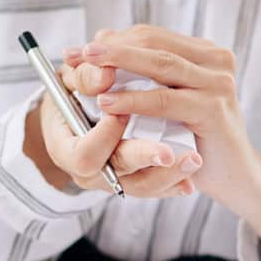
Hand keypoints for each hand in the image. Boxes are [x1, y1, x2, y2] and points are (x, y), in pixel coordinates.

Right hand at [22, 57, 202, 198]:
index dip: (104, 136)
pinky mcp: (135, 181)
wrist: (74, 120)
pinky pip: (157, 187)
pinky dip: (175, 182)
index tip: (120, 113)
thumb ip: (84, 78)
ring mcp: (115, 180)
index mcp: (66, 150)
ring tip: (194, 160)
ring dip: (169, 175)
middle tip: (169, 153)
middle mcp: (91, 171)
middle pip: (118, 171)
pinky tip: (191, 180)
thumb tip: (106, 72)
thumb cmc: (70, 96)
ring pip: (142, 186)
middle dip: (144, 158)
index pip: (85, 155)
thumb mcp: (67, 83)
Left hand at [63, 26, 257, 205]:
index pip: (150, 36)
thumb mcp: (168, 101)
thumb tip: (103, 38)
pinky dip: (134, 99)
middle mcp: (216, 61)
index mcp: (205, 53)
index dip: (112, 40)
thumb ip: (145, 73)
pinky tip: (108, 103)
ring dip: (119, 65)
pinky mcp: (214, 108)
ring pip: (160, 64)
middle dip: (111, 48)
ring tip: (87, 69)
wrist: (234, 175)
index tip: (77, 50)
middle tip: (77, 53)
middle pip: (154, 42)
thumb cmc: (197, 139)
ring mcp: (218, 82)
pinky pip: (165, 100)